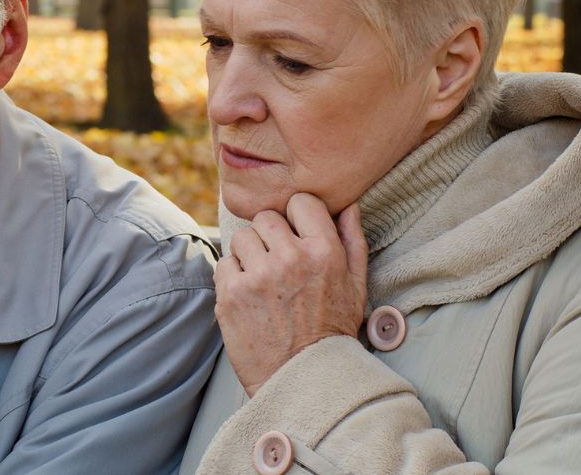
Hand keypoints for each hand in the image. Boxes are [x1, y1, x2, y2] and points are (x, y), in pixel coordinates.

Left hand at [214, 193, 367, 396]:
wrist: (302, 378)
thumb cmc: (332, 330)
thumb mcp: (356, 285)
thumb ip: (353, 240)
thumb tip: (347, 204)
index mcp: (323, 251)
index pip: (300, 201)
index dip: (297, 216)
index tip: (295, 233)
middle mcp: (289, 258)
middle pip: (266, 217)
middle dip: (270, 235)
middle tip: (277, 262)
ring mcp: (257, 275)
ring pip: (241, 237)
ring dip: (249, 254)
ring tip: (262, 280)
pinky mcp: (230, 293)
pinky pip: (224, 263)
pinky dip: (232, 276)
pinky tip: (249, 295)